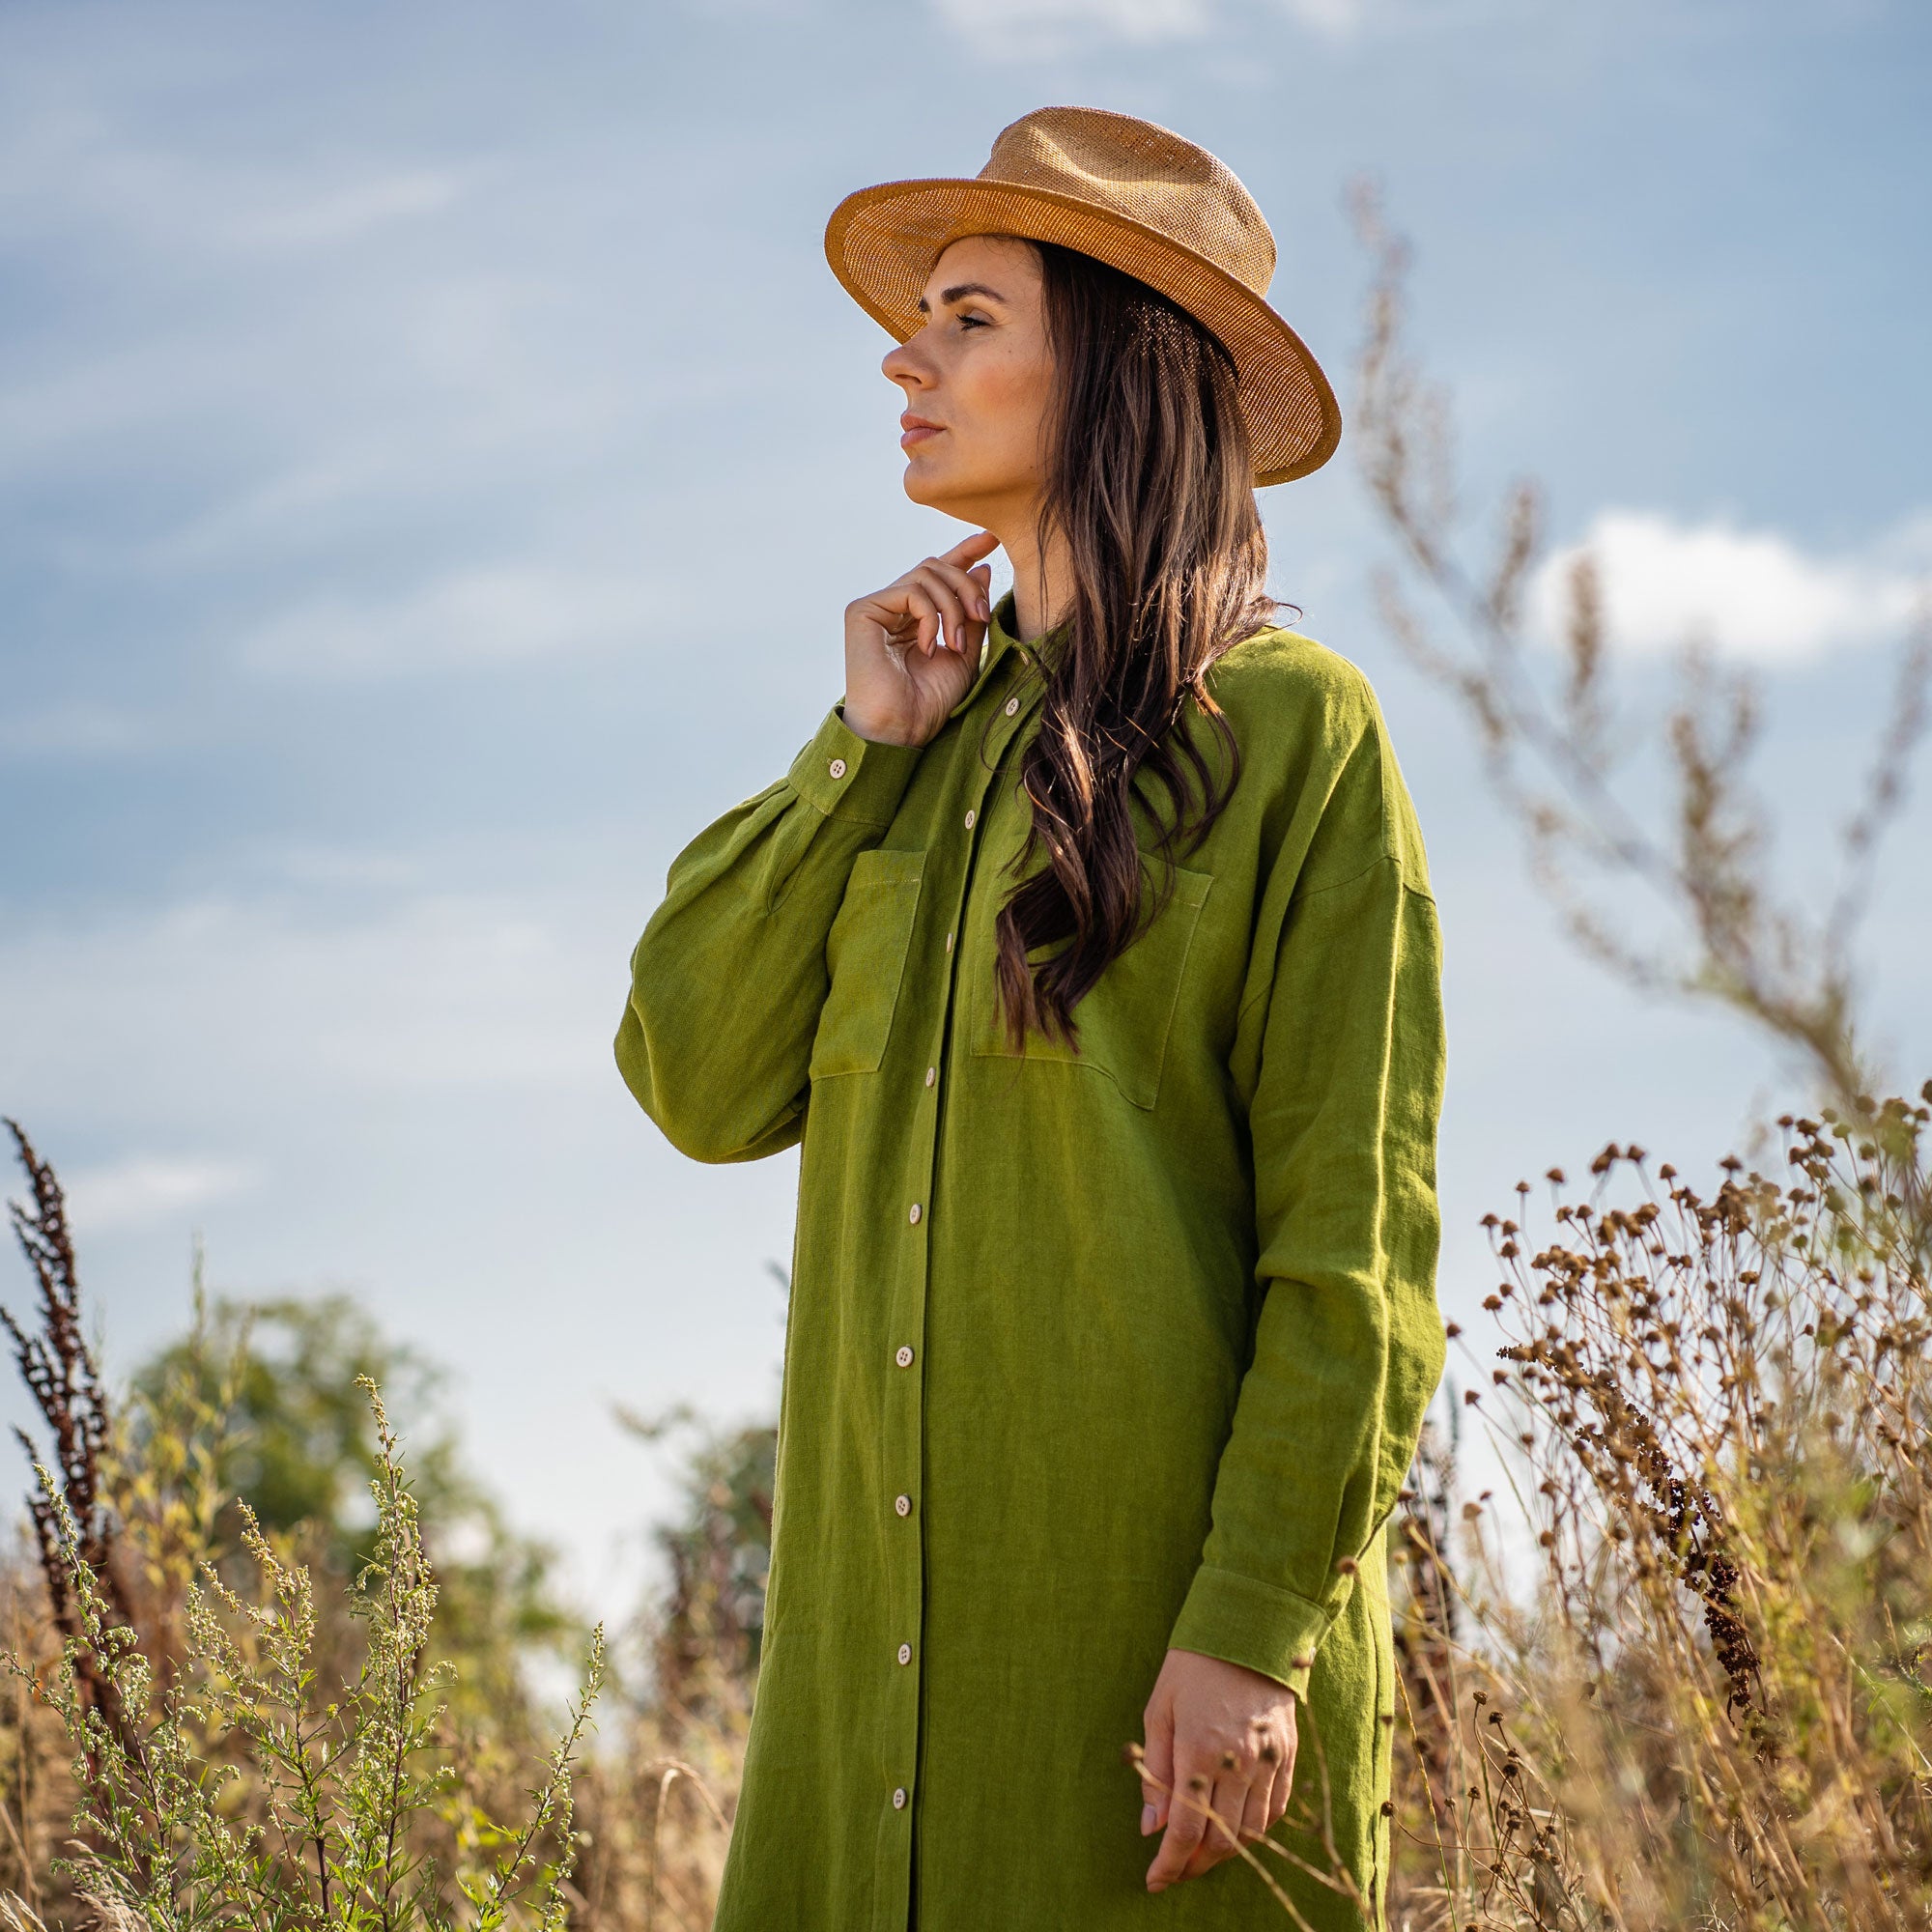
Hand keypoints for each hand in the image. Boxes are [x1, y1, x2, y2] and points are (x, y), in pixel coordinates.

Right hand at [841, 530, 998, 746]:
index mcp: (916, 617)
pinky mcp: (862, 611)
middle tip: (982, 616)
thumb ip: (972, 613)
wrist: (902, 729)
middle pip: (936, 567)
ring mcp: (876, 608)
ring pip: (926, 574)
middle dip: (967, 587)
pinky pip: (910, 591)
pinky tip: (930, 646)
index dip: (965, 552)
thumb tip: (982, 568)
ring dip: (952, 606)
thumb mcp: (966, 652)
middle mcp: (893, 607)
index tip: (992, 539)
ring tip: (956, 643)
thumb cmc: (931, 701)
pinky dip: (930, 616)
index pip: (939, 573)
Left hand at [1139, 1647, 1297, 1892]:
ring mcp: (1269, 1762)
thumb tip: (1151, 1827)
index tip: (1154, 1881)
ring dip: (1225, 1852)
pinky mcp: (1288, 1756)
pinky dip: (1255, 1831)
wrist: (1247, 1629)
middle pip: (1220, 1840)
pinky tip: (1236, 1831)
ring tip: (1202, 1853)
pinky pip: (1276, 1811)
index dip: (1169, 1864)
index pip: (1185, 1829)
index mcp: (1199, 1750)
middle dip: (1194, 1864)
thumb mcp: (1160, 1710)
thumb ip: (1155, 1772)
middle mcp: (1239, 1763)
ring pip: (1251, 1833)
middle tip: (1175, 1870)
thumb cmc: (1193, 1666)